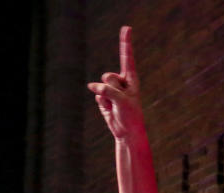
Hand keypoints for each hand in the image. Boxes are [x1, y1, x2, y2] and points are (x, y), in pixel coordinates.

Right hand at [87, 26, 145, 140]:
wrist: (127, 132)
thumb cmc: (131, 115)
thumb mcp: (122, 101)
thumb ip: (108, 90)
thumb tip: (92, 86)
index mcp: (131, 78)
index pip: (127, 57)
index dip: (125, 42)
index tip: (127, 28)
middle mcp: (121, 81)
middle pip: (108, 76)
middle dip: (111, 89)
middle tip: (120, 100)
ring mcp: (111, 89)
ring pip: (101, 86)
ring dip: (106, 97)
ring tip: (116, 106)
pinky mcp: (103, 98)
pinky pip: (98, 96)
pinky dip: (102, 104)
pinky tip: (110, 109)